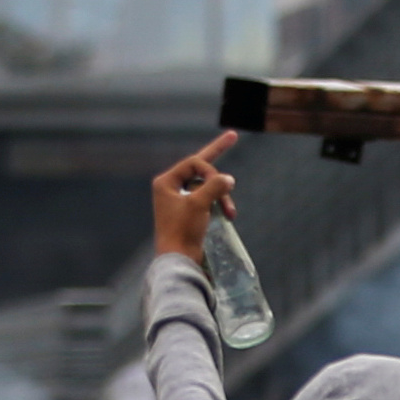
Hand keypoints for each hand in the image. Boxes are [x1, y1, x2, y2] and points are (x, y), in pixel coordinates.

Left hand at [151, 134, 238, 259]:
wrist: (179, 260)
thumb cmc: (183, 231)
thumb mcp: (200, 203)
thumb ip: (215, 186)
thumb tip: (229, 179)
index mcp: (166, 182)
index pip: (194, 162)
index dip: (211, 170)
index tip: (224, 184)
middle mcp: (171, 188)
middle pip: (200, 170)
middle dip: (219, 177)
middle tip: (232, 139)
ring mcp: (180, 201)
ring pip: (207, 186)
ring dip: (222, 195)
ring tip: (231, 213)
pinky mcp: (189, 213)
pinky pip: (208, 199)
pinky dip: (219, 203)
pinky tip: (228, 214)